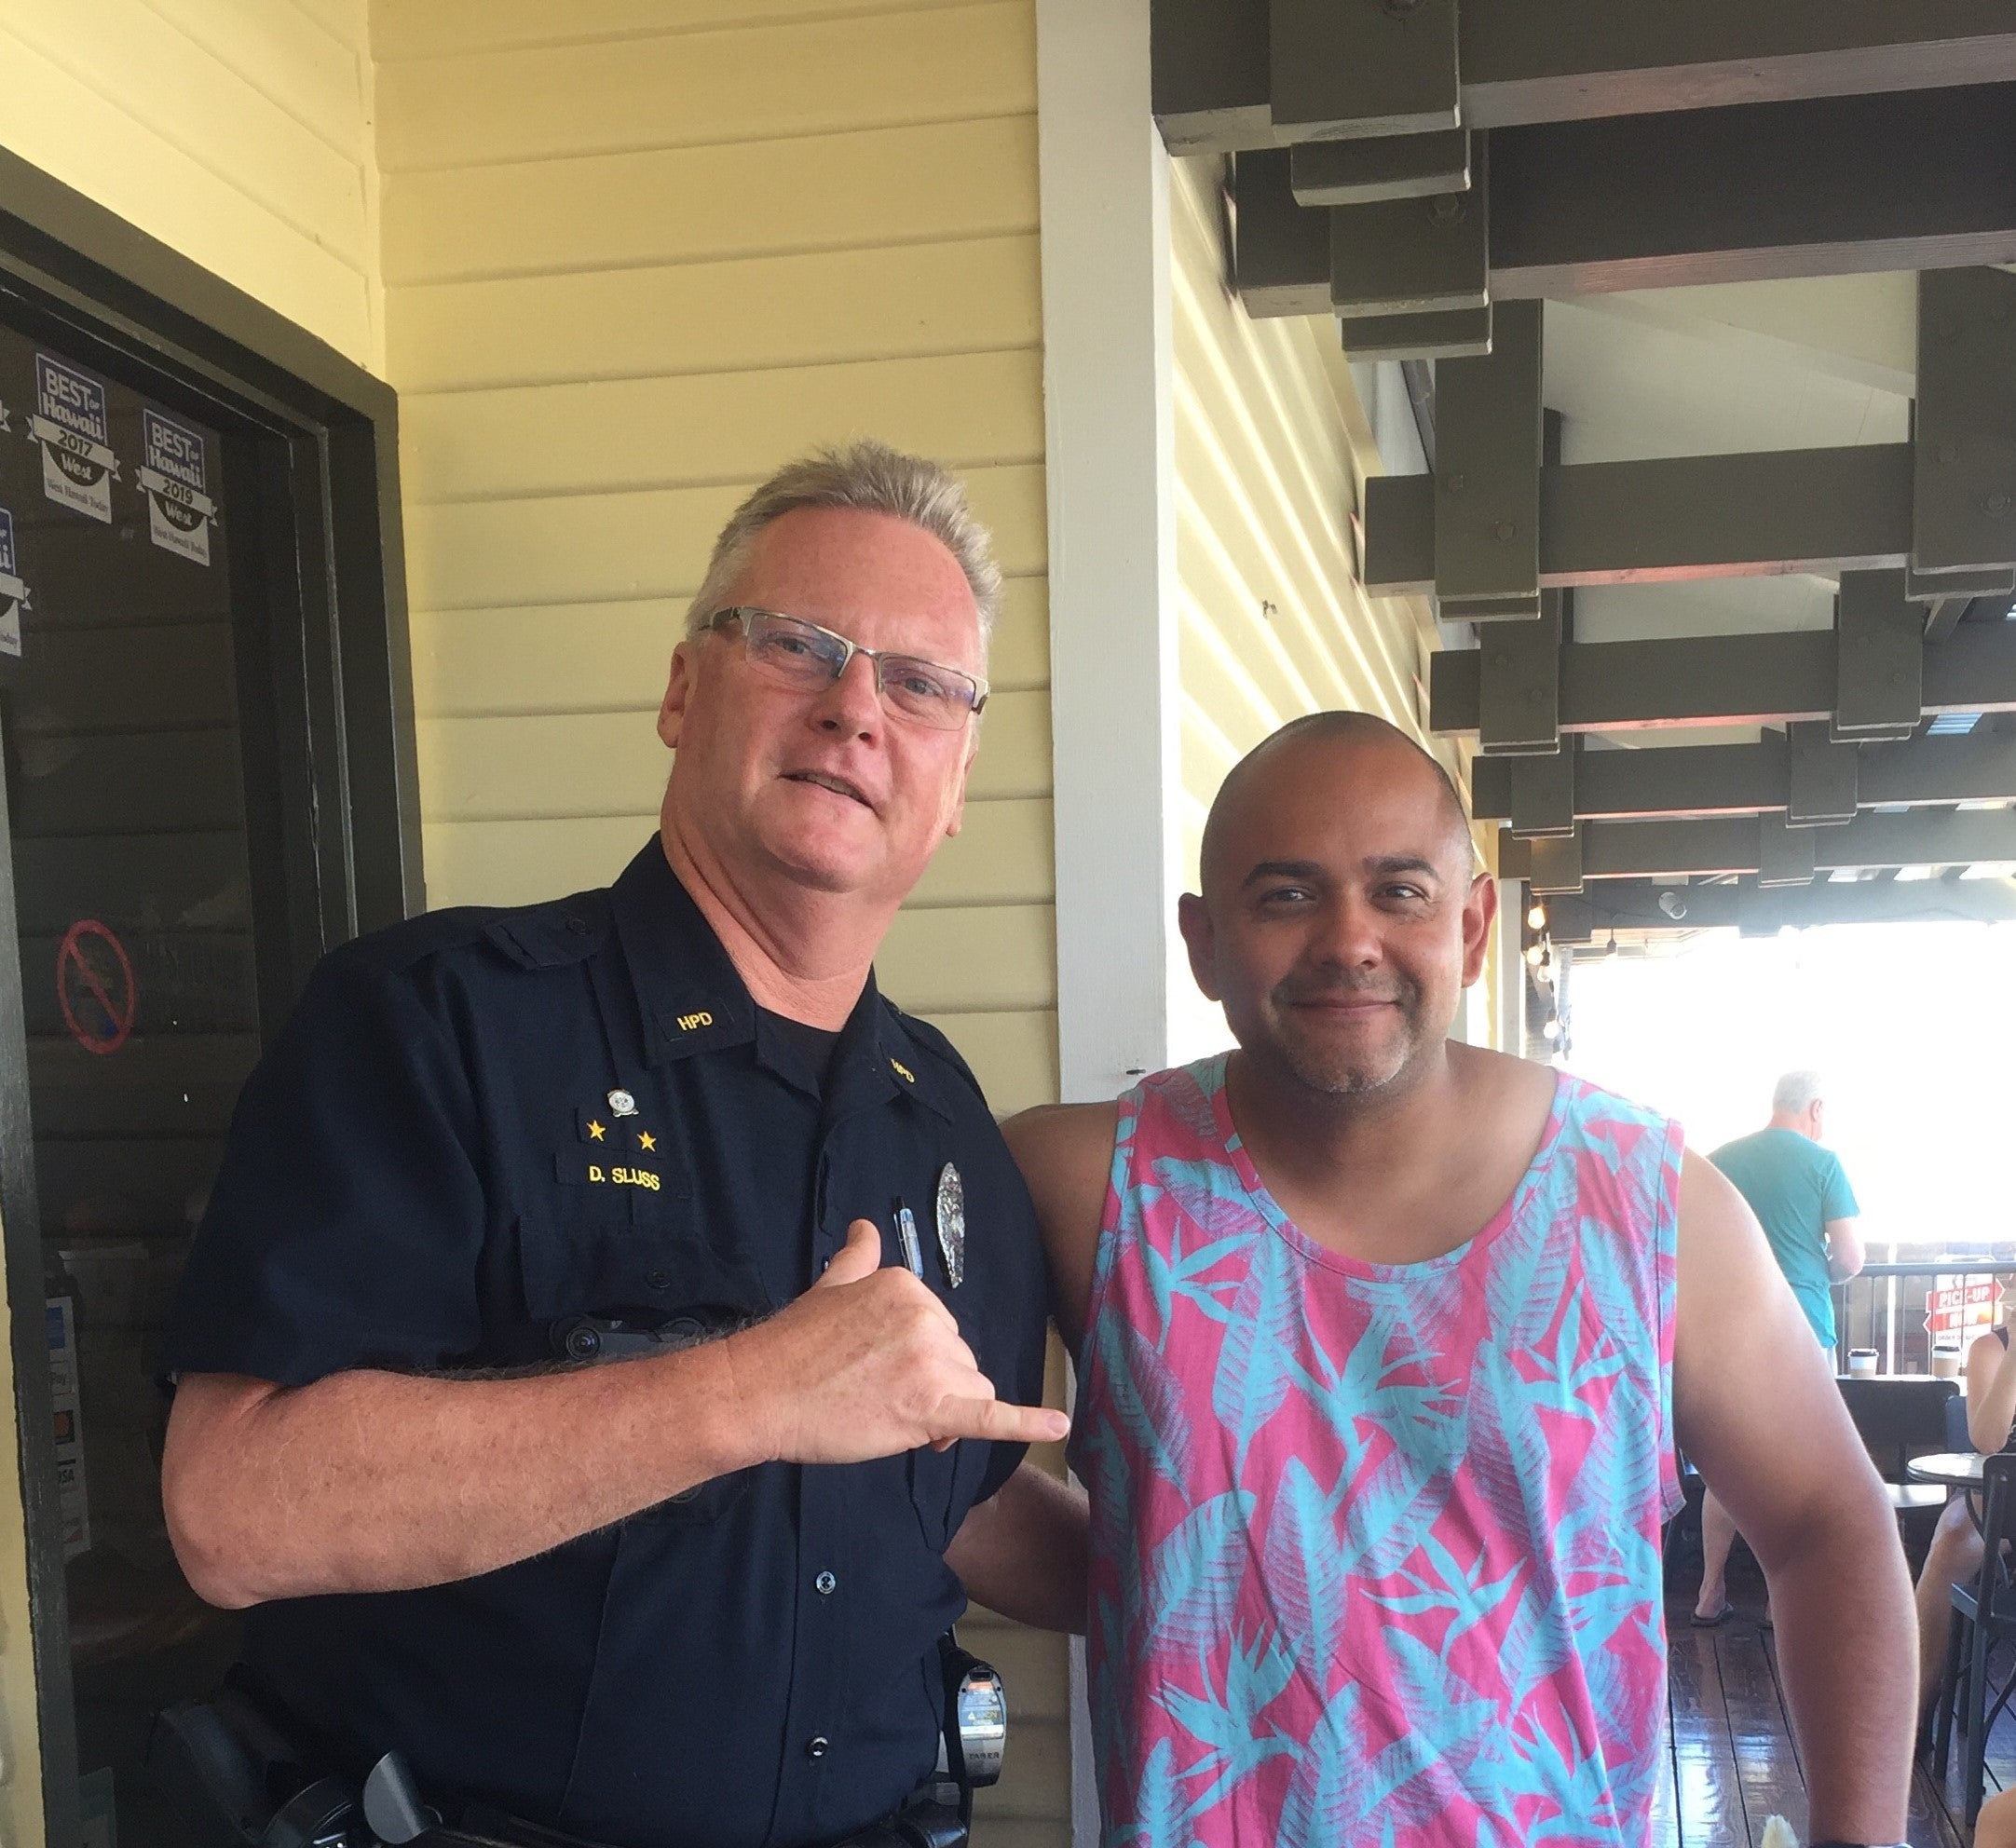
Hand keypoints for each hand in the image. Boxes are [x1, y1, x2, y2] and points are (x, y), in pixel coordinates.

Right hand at [725, 1219, 1069, 1465]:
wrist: (759, 1393)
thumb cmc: (792, 1346)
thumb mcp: (830, 1286)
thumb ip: (858, 1257)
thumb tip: (866, 1227)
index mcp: (908, 1287)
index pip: (944, 1328)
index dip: (922, 1359)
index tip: (884, 1371)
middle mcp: (928, 1317)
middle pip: (960, 1361)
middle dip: (933, 1385)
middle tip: (878, 1398)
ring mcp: (931, 1362)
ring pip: (969, 1393)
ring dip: (942, 1412)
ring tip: (889, 1417)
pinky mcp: (931, 1408)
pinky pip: (989, 1416)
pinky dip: (1027, 1423)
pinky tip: (1058, 1428)